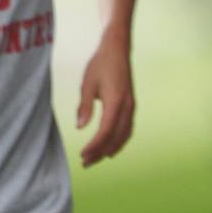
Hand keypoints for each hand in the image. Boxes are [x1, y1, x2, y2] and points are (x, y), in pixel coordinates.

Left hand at [76, 37, 135, 166]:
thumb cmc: (100, 65)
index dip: (94, 145)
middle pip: (116, 136)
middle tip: (86, 163)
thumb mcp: (87, 84)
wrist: (117, 49)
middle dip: (101, 151)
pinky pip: (128, 127)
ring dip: (111, 148)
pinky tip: (111, 145)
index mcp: (116, 101)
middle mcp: (127, 106)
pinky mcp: (131, 104)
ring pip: (125, 134)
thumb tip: (79, 128)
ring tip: (98, 158)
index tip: (82, 155)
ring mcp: (131, 105)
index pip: (105, 131)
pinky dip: (120, 139)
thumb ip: (84, 106)